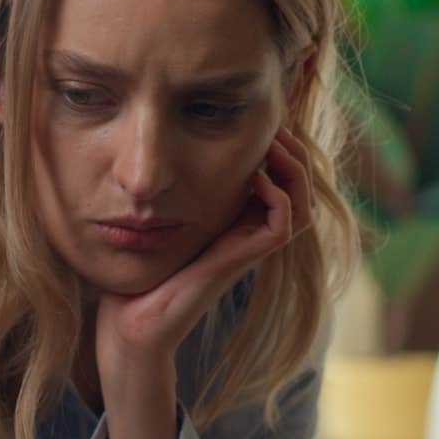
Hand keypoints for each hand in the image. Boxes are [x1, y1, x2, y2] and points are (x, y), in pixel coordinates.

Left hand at [95, 128, 312, 370]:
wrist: (135, 318)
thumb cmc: (144, 270)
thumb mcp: (164, 216)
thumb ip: (177, 189)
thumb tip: (166, 151)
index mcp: (239, 221)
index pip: (283, 180)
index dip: (283, 149)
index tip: (265, 121)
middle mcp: (251, 234)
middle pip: (301, 189)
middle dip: (296, 153)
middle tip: (278, 125)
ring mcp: (250, 249)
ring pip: (302, 206)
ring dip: (295, 171)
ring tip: (275, 145)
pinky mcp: (243, 261)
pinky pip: (283, 226)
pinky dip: (278, 198)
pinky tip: (256, 179)